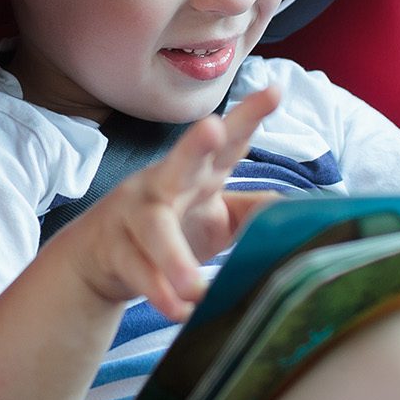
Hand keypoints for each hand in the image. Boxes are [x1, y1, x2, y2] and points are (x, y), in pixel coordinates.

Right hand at [53, 86, 281, 319]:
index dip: (250, 115)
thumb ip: (254, 211)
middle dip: (196, 144)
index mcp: (197, 174)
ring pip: (153, 229)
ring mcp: (133, 215)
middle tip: (213, 128)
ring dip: (174, 257)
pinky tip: (177, 308)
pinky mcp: (114, 248)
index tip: (275, 90)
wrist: (99, 259)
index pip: (228, 143)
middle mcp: (163, 184)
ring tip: (194, 287)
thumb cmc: (170, 228)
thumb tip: (300, 213)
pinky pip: (137, 270)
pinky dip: (158, 291)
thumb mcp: (215, 217)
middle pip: (179, 161)